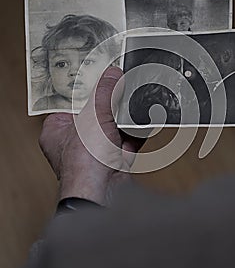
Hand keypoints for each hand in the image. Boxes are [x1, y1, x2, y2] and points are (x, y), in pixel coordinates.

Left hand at [39, 67, 144, 205]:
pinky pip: (128, 137)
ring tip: (132, 98)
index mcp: (58, 129)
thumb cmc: (82, 163)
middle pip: (94, 112)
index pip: (69, 101)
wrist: (103, 193)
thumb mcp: (92, 116)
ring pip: (113, 125)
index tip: (97, 73)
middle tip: (119, 83)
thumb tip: (112, 74)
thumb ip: (104, 92)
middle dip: (109, 101)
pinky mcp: (116, 158)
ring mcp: (96, 150)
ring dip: (125, 115)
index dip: (83, 88)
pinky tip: (144, 117)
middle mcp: (75, 141)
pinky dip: (137, 129)